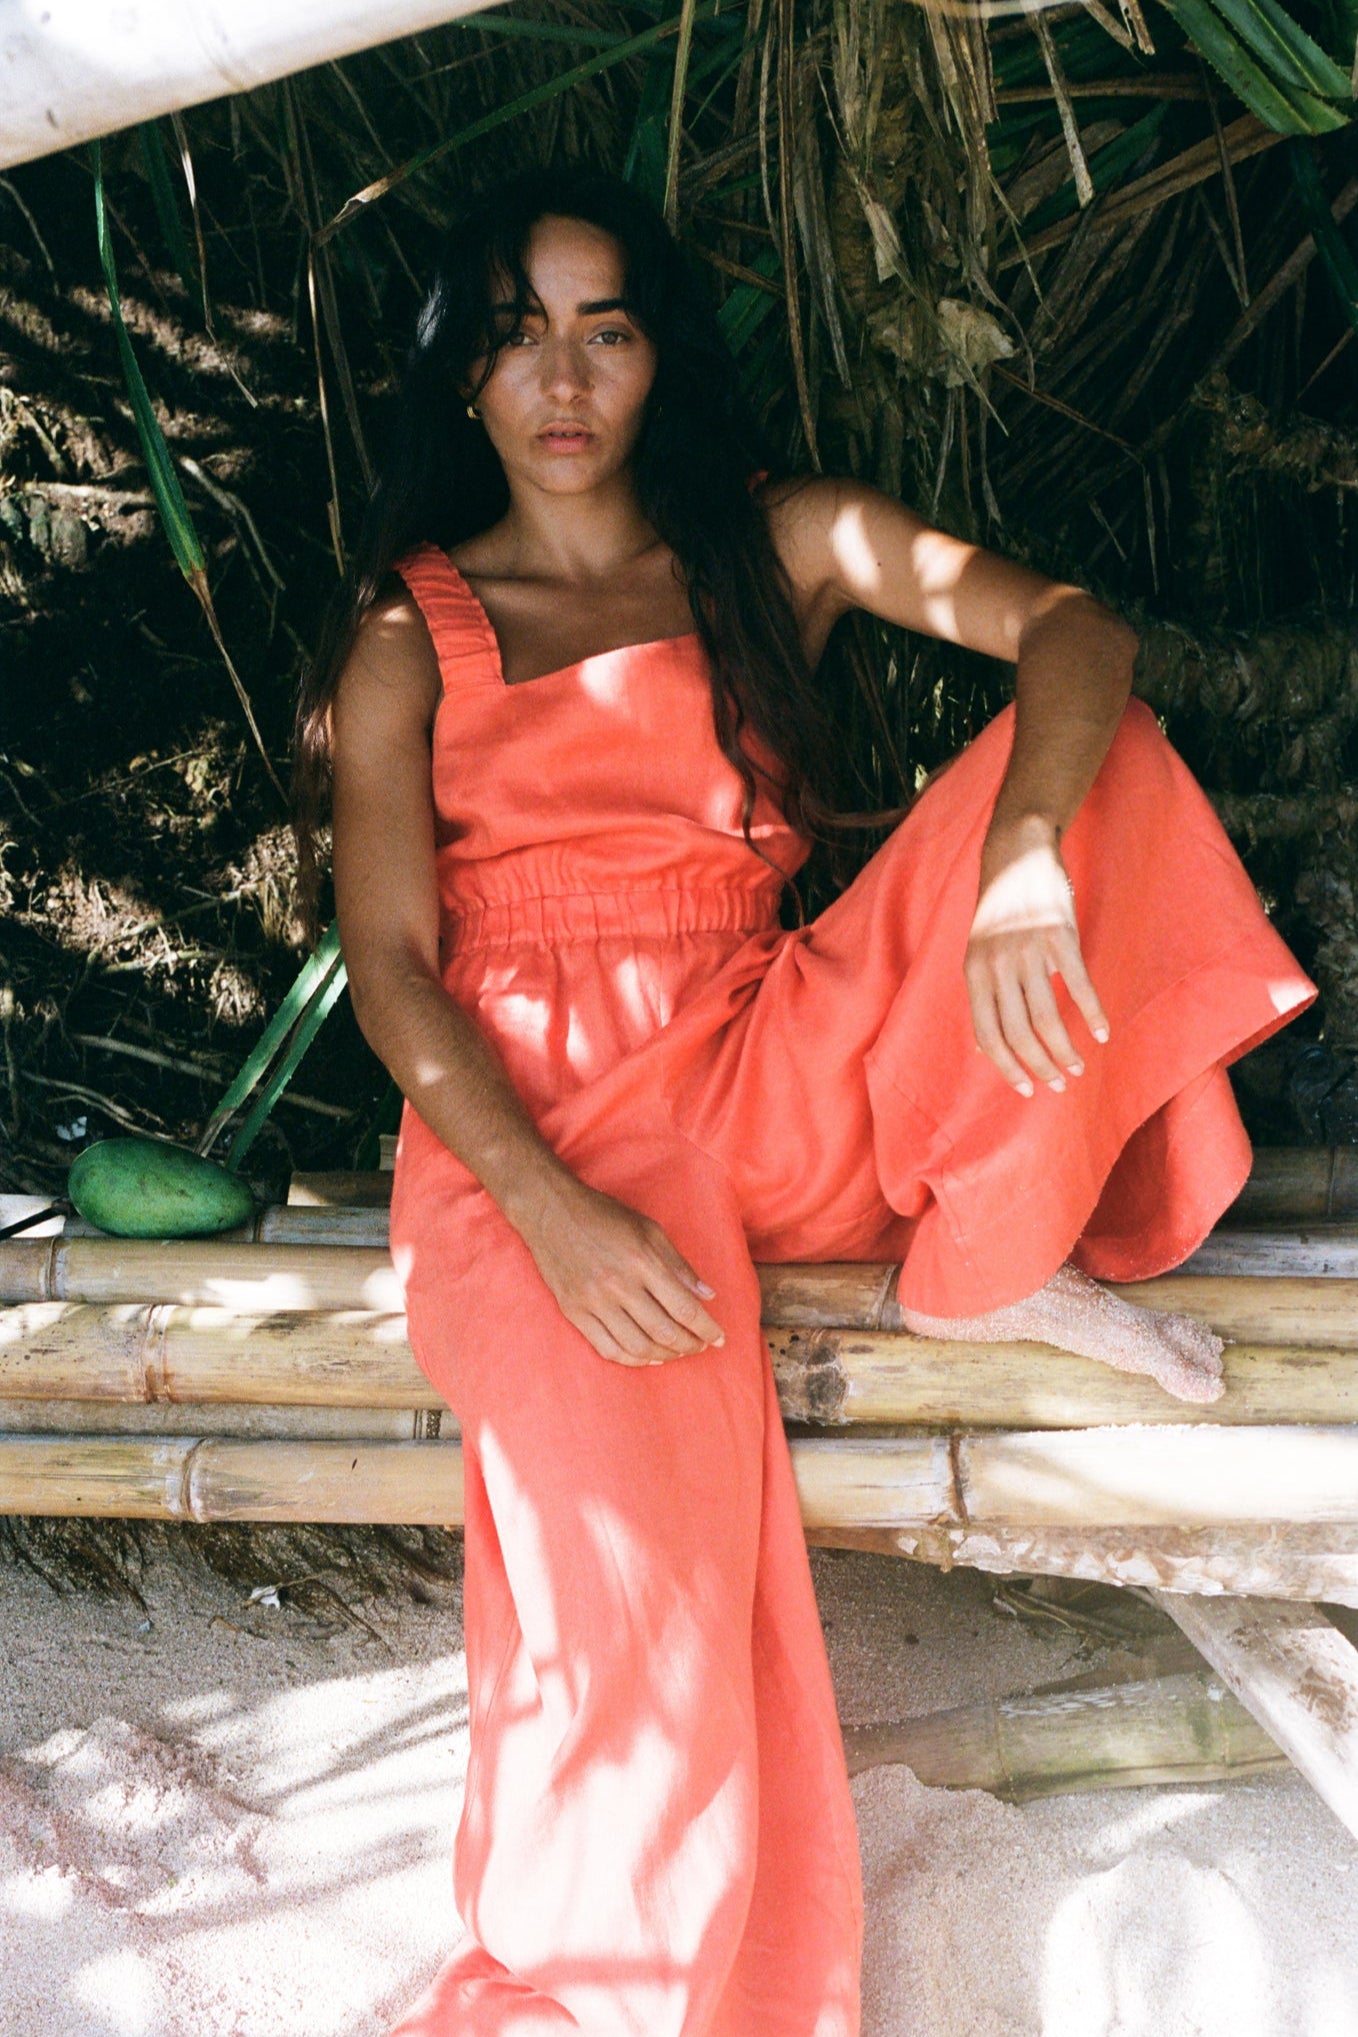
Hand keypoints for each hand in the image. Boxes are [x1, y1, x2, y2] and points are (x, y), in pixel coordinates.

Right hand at [514, 1172, 725, 1366]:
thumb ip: (679, 1265)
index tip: (719, 1338)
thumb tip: (707, 1295)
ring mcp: (594, 1301)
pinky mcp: (574, 1311)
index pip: (684, 1308)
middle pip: (664, 1331)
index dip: (706, 1328)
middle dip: (690, 1345)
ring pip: (637, 1346)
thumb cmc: (604, 1216)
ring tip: (677, 1351)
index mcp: (642, 1261)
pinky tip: (648, 1356)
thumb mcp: (649, 1229)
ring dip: (664, 1355)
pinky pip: (607, 1348)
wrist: (550, 1211)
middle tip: (700, 1346)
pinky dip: (633, 1359)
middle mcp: (618, 1285)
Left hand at [964, 818, 1109, 1095]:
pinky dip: (1093, 1013)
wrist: (1017, 856)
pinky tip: (1101, 1033)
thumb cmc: (1000, 911)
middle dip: (1040, 1066)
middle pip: (1018, 1033)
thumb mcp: (978, 953)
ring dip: (1065, 1049)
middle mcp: (997, 966)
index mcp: (974, 973)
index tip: (1026, 1090)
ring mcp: (1028, 951)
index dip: (1007, 1068)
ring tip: (1078, 1066)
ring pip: (1047, 1017)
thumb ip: (982, 998)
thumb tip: (983, 1049)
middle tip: (1060, 1084)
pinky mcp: (1059, 936)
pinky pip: (1079, 985)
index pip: (988, 1035)